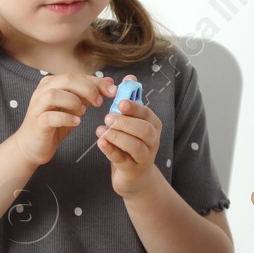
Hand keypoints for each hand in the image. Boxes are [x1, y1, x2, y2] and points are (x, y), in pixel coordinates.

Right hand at [10, 72, 116, 166]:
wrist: (33, 146)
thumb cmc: (55, 125)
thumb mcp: (74, 107)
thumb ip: (88, 95)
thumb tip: (109, 83)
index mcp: (52, 83)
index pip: (77, 76)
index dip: (97, 82)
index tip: (113, 90)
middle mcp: (43, 91)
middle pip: (67, 80)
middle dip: (88, 89)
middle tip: (99, 102)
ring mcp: (37, 106)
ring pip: (55, 94)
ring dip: (74, 101)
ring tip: (83, 112)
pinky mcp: (37, 122)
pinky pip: (51, 116)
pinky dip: (66, 118)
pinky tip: (76, 122)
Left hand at [96, 75, 161, 198]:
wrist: (134, 176)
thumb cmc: (130, 143)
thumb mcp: (131, 121)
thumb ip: (129, 100)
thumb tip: (130, 76)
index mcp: (153, 124)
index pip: (147, 113)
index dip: (134, 107)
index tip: (119, 103)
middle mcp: (152, 140)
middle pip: (145, 130)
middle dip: (126, 122)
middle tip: (107, 118)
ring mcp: (144, 157)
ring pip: (136, 146)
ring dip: (117, 136)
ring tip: (101, 130)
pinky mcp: (133, 170)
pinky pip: (123, 160)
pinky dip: (111, 151)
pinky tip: (100, 143)